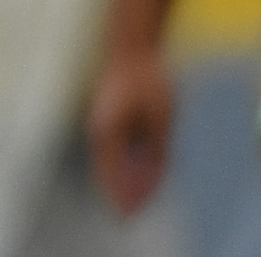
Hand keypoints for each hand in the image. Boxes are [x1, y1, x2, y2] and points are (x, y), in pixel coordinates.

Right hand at [87, 43, 176, 215]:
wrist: (132, 44)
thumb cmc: (147, 78)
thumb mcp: (161, 117)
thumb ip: (156, 147)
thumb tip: (154, 174)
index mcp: (106, 131)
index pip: (110, 173)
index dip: (120, 195)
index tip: (129, 215)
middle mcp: (100, 128)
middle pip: (107, 169)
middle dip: (120, 190)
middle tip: (133, 212)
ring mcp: (103, 121)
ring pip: (110, 158)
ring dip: (123, 176)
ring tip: (139, 193)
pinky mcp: (110, 114)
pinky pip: (116, 145)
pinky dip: (125, 160)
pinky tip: (141, 167)